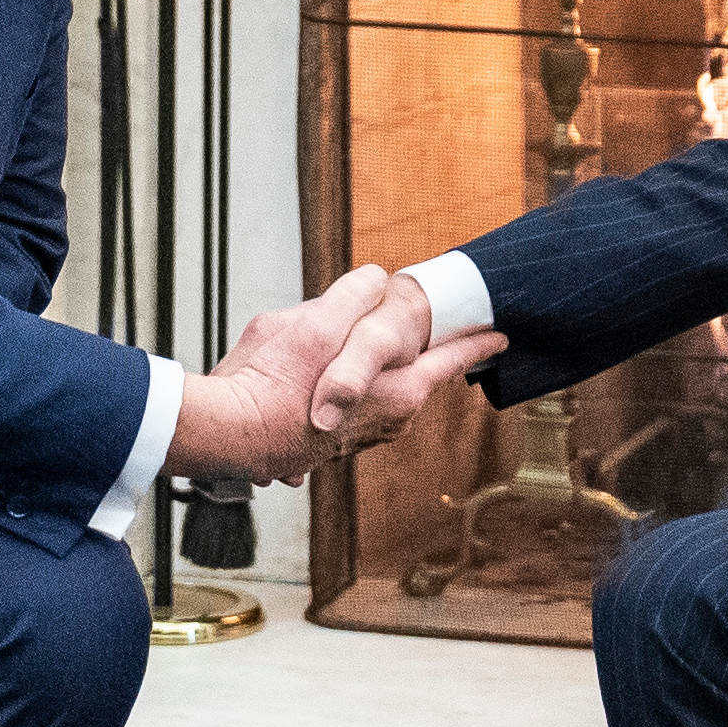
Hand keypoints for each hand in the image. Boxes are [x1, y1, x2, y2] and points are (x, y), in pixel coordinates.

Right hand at [167, 265, 506, 483]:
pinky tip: (300, 379)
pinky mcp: (325, 445)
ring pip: (371, 389)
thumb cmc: (272, 381)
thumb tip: (373, 281)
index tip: (501, 335)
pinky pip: (341, 407)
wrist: (226, 434)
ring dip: (360, 369)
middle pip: (408, 372)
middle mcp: (387, 422)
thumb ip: (354, 296)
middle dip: (402, 348)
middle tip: (402, 324)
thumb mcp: (317, 320)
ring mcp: (356, 438)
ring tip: (332, 349)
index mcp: (398, 392)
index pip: (450, 359)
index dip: (476, 341)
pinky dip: (330, 391)